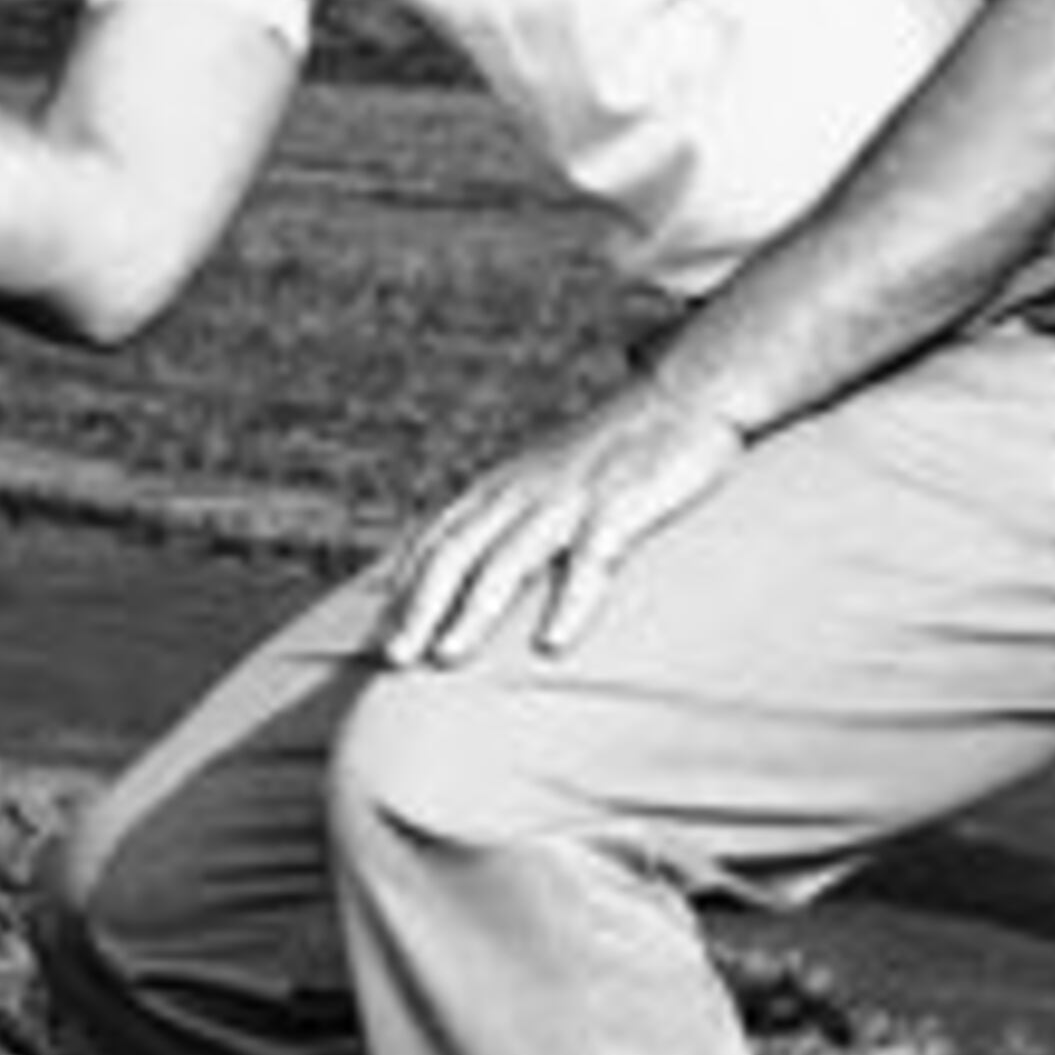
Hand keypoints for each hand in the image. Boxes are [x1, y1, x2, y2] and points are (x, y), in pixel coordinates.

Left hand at [379, 376, 749, 667]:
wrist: (682, 395)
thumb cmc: (612, 452)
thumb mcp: (546, 478)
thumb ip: (510, 516)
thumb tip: (476, 568)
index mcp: (499, 487)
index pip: (434, 541)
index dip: (401, 588)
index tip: (372, 636)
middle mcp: (521, 491)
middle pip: (454, 553)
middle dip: (418, 606)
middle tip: (390, 659)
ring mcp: (568, 498)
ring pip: (507, 559)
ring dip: (472, 610)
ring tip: (445, 655)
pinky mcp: (620, 504)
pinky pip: (589, 559)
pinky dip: (568, 603)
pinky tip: (551, 643)